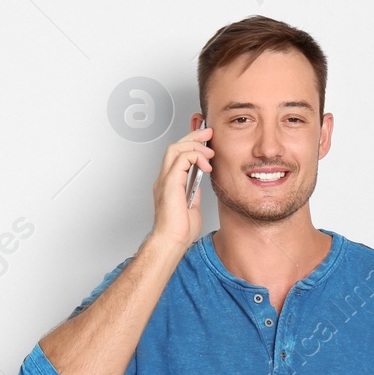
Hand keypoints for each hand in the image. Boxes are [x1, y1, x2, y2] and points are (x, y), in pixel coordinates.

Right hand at [149, 124, 212, 252]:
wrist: (172, 241)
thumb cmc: (180, 230)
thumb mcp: (192, 205)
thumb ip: (193, 190)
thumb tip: (199, 180)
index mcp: (169, 183)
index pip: (177, 155)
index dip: (190, 143)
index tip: (205, 139)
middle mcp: (164, 179)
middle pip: (175, 147)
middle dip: (193, 136)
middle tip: (208, 133)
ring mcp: (165, 180)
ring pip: (175, 149)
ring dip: (194, 145)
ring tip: (208, 151)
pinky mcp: (170, 183)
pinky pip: (181, 159)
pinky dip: (195, 157)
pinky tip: (205, 164)